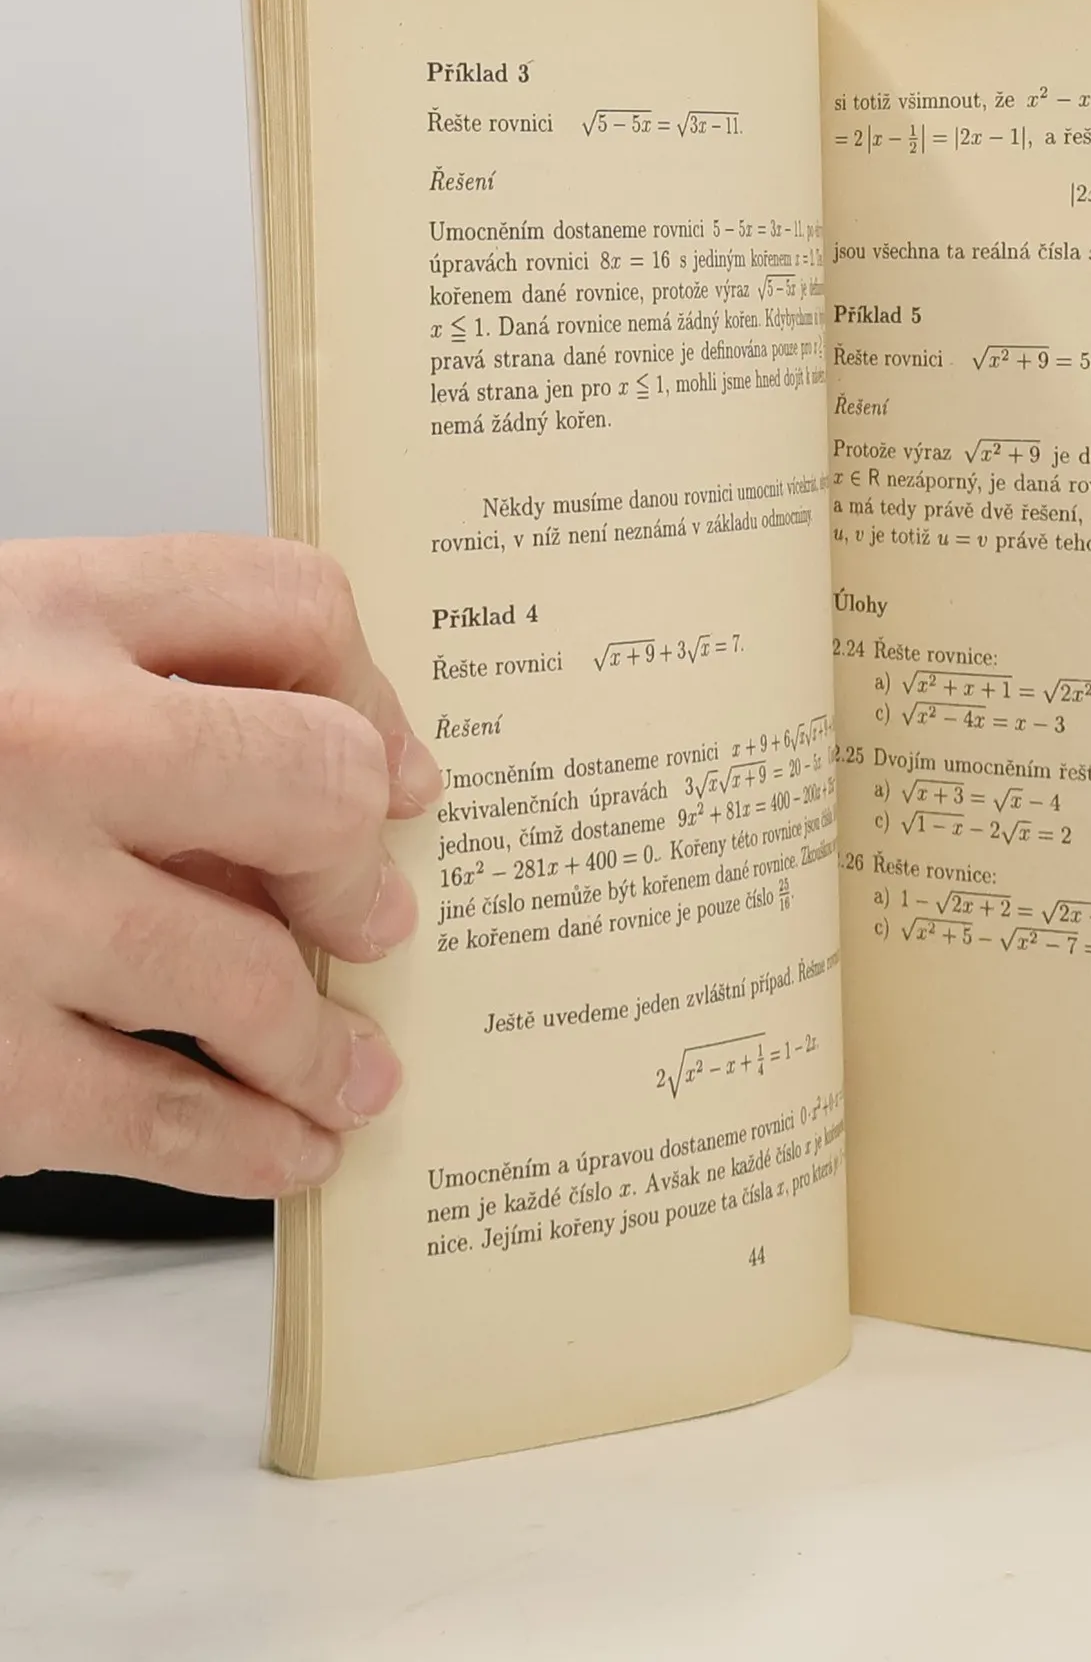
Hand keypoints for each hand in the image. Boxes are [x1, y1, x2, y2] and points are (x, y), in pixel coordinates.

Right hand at [0, 536, 438, 1194]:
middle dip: (357, 869)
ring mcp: (8, 907)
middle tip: (372, 919)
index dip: (370, 692)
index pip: (287, 603)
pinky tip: (286, 1149)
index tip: (391, 770)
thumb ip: (120, 692)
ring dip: (326, 1040)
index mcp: (36, 609)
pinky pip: (168, 1116)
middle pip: (313, 783)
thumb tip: (332, 790)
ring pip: (257, 976)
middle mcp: (37, 740)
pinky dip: (250, 1146)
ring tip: (352, 1069)